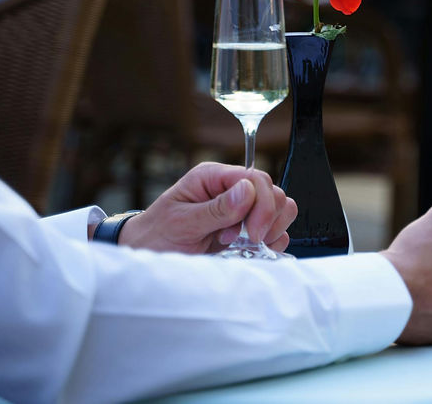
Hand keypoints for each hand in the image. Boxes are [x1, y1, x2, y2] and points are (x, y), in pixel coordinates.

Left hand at [118, 162, 297, 253]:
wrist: (149, 255)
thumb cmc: (157, 235)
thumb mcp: (182, 222)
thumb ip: (215, 209)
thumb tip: (247, 191)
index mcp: (214, 176)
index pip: (256, 179)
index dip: (262, 205)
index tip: (251, 233)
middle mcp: (232, 187)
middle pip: (273, 191)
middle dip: (267, 218)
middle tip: (246, 239)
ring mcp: (243, 208)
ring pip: (282, 207)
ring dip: (271, 228)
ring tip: (245, 243)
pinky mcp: (249, 227)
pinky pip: (278, 228)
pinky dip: (272, 240)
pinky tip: (251, 248)